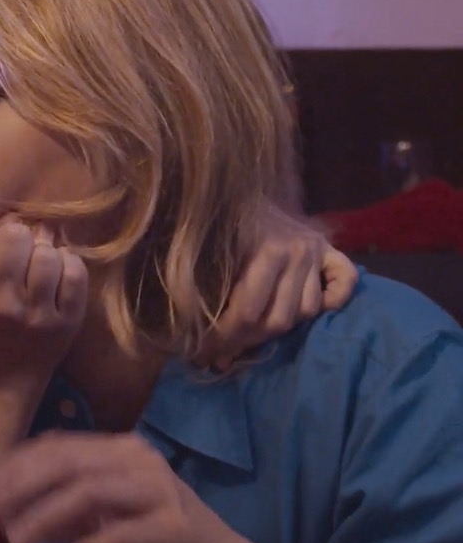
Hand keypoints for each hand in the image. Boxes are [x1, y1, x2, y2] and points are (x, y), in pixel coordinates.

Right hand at [0, 208, 87, 386]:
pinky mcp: (68, 320)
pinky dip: (66, 266)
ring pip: (47, 252)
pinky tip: (53, 277)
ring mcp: (38, 311)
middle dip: (9, 236)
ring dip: (39, 253)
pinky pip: (75, 272)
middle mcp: (2, 300)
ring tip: (30, 267)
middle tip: (8, 253)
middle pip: (14, 233)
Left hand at [0, 432, 269, 542]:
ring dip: (43, 517)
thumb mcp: (101, 523)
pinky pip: (120, 536)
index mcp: (118, 449)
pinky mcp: (176, 525)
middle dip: (16, 488)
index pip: (51, 447)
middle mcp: (138, 458)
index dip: (9, 469)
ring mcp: (160, 488)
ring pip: (87, 491)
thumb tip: (6, 510)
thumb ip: (62, 512)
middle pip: (63, 461)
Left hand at [195, 224, 357, 370]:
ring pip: (306, 311)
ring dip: (278, 329)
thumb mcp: (206, 253)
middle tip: (217, 356)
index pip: (248, 311)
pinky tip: (314, 308)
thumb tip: (198, 349)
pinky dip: (335, 299)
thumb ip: (207, 292)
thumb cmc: (215, 223)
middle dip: (244, 343)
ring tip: (248, 336)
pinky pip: (345, 282)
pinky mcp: (332, 250)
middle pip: (279, 318)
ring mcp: (317, 251)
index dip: (223, 340)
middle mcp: (298, 251)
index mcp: (266, 250)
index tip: (200, 357)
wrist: (236, 185)